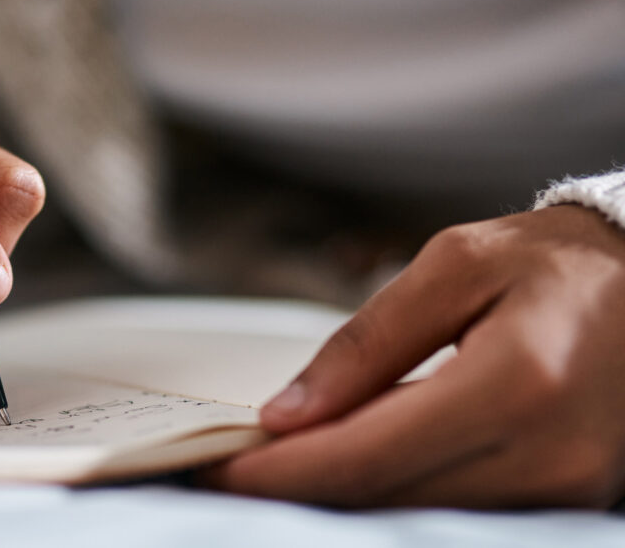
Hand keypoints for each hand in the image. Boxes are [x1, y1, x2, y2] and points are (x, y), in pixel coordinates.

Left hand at [205, 205, 624, 507]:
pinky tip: (344, 462)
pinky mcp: (563, 498)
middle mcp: (544, 456)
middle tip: (225, 465)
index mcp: (515, 385)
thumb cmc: (549, 261)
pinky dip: (387, 491)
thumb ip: (367, 342)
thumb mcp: (453, 266)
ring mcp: (561, 489)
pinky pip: (453, 510)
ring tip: (273, 463)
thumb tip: (286, 414)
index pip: (365, 455)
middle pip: (383, 498)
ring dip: (334, 494)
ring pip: (413, 514)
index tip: (212, 461)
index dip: (279, 470)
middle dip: (292, 489)